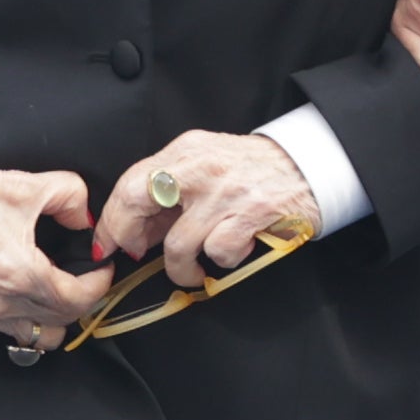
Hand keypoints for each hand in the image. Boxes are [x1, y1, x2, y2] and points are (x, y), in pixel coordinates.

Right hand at [0, 164, 112, 351]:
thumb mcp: (25, 185)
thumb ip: (70, 197)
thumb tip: (83, 216)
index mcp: (21, 276)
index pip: (78, 300)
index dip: (99, 284)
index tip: (101, 267)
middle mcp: (3, 304)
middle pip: (62, 323)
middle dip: (83, 300)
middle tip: (87, 276)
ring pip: (39, 337)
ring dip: (57, 318)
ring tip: (61, 290)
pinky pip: (13, 332)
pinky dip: (30, 320)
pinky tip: (31, 293)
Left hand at [93, 129, 318, 289]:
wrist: (310, 164)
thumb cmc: (253, 170)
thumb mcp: (207, 167)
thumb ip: (171, 194)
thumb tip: (136, 231)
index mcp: (185, 151)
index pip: (129, 182)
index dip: (112, 219)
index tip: (108, 244)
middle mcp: (201, 166)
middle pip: (138, 201)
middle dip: (128, 236)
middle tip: (137, 255)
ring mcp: (225, 191)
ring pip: (178, 244)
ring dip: (181, 268)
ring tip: (194, 269)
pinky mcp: (251, 213)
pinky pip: (218, 252)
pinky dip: (222, 260)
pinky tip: (233, 250)